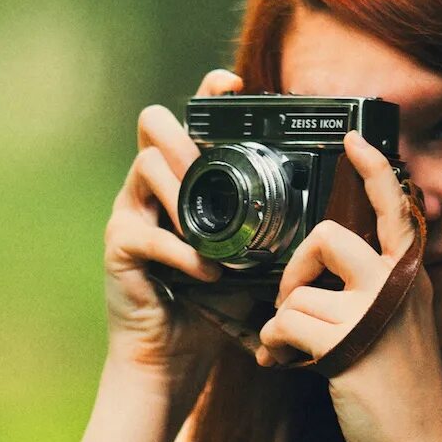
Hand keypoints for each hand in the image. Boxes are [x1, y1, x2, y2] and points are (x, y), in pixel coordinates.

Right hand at [103, 68, 242, 379]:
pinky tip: (205, 274)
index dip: (207, 95)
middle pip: (153, 125)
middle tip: (209, 171)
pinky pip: (149, 234)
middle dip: (187, 140)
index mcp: (183, 183)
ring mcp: (130, 214)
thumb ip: (267, 232)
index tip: (233, 83)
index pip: (188, 122)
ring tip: (209, 229)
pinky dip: (183, 253)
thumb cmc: (209, 307)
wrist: (171, 359)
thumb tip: (321, 213)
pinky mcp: (120, 248)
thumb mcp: (247, 261)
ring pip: (147, 166)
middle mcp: (151, 189)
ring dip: (183, 190)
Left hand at [254, 131, 441, 441]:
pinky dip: (276, 349)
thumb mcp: (395, 329)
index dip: (374, 169)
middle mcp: (396, 286)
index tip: (352, 138)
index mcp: (407, 277)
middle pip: (328, 236)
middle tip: (294, 303)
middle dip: (296, 267)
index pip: (395, 208)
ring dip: (284, 321)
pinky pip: (287, 326)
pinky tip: (286, 367)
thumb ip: (367, 295)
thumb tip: (314, 281)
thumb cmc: (398, 392)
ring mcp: (375, 315)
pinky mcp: (349, 346)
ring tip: (292, 349)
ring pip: (299, 290)